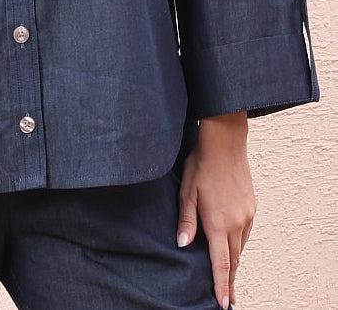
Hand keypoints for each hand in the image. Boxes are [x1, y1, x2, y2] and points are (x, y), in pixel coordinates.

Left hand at [177, 112, 255, 309]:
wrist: (226, 142)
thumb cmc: (202, 164)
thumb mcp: (187, 191)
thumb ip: (186, 220)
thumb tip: (182, 245)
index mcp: (219, 222)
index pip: (221, 263)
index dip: (221, 285)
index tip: (223, 303)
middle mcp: (237, 222)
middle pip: (234, 260)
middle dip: (230, 280)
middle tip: (227, 298)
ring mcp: (247, 215)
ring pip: (240, 247)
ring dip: (234, 262)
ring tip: (229, 278)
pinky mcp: (252, 207)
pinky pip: (245, 233)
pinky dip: (238, 244)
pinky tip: (232, 246)